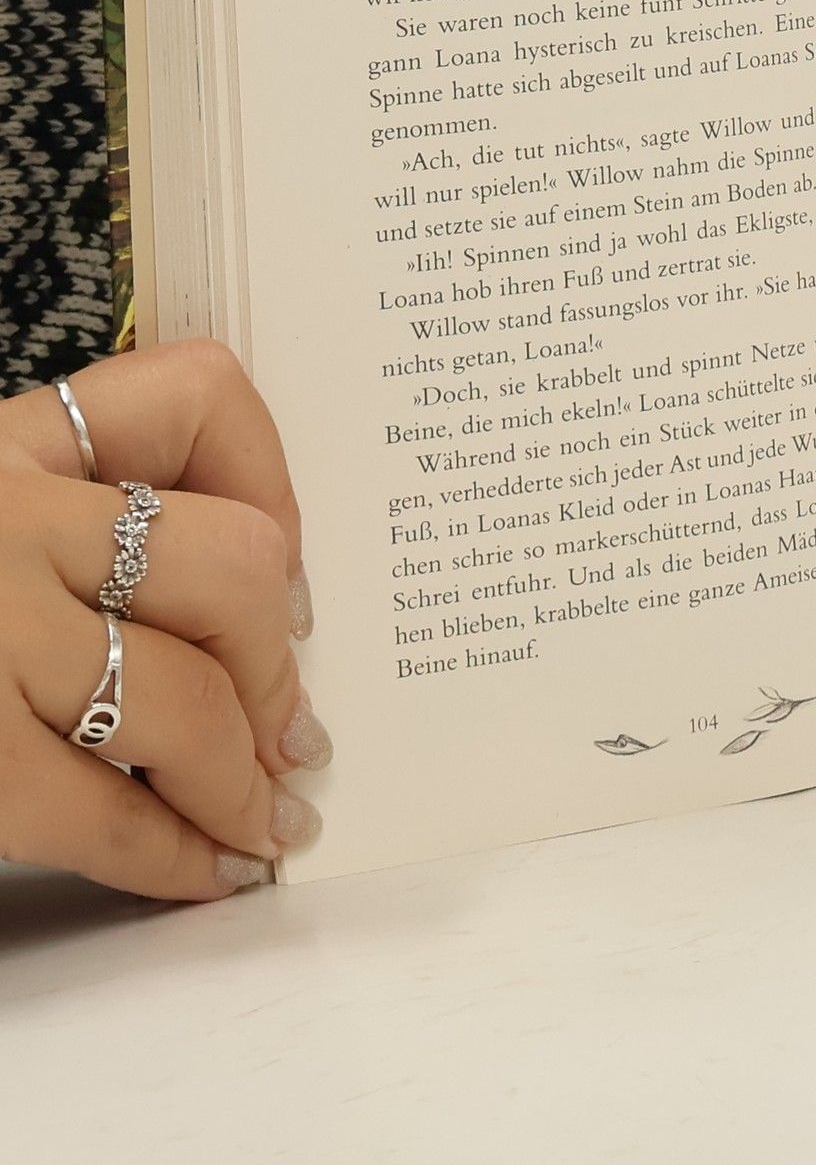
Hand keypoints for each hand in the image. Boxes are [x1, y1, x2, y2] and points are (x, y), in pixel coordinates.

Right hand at [0, 341, 325, 899]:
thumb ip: (73, 515)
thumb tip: (260, 606)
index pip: (192, 395)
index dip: (271, 477)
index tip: (289, 555)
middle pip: (232, 565)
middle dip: (277, 664)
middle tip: (292, 728)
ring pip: (186, 696)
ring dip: (244, 775)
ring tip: (265, 815)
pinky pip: (101, 810)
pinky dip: (171, 854)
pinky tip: (203, 870)